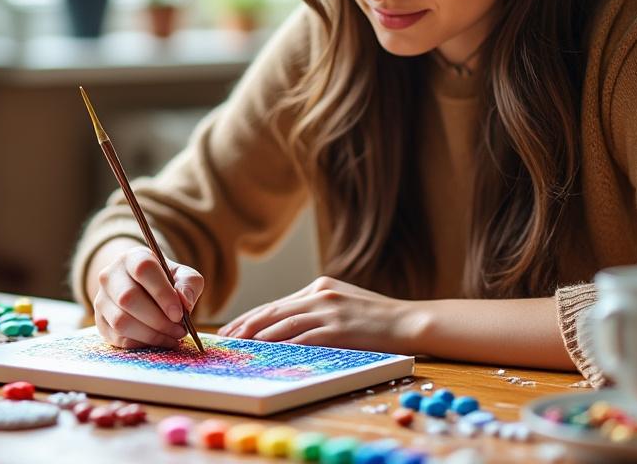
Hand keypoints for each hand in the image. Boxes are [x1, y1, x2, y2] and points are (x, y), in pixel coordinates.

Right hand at [94, 245, 203, 349]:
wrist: (141, 289)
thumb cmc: (166, 281)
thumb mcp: (182, 275)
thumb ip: (189, 285)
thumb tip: (185, 302)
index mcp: (132, 258)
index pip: (143, 269)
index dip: (162, 293)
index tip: (179, 314)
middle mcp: (110, 276)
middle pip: (128, 298)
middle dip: (158, 320)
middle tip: (179, 330)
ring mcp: (101, 300)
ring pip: (121, 321)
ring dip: (151, 335)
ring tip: (172, 337)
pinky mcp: (100, 322)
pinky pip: (118, 338)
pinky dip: (143, 344)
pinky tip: (159, 341)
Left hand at [217, 276, 420, 352]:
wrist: (409, 321)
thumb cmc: (379, 317)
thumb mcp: (345, 303)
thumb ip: (319, 308)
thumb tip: (290, 324)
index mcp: (321, 286)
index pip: (277, 303)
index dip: (252, 316)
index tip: (234, 327)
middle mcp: (321, 294)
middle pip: (273, 310)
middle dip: (247, 325)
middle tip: (227, 337)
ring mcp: (329, 310)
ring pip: (283, 322)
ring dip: (258, 335)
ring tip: (240, 345)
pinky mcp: (338, 327)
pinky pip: (303, 336)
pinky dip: (282, 343)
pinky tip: (268, 350)